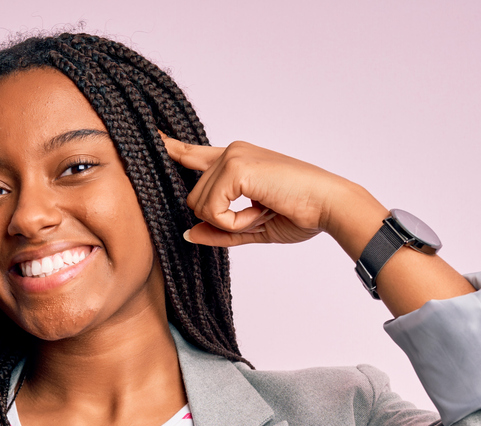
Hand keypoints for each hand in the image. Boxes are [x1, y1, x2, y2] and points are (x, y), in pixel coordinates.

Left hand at [162, 133, 376, 247]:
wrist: (330, 205)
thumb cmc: (301, 212)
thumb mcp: (252, 227)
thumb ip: (219, 230)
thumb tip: (188, 233)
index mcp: (235, 160)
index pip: (192, 153)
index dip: (169, 148)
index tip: (150, 136)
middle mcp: (231, 152)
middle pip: (193, 199)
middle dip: (222, 220)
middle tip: (260, 214)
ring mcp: (232, 156)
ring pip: (200, 206)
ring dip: (231, 222)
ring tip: (263, 210)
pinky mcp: (235, 167)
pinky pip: (213, 210)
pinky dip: (236, 223)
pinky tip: (261, 211)